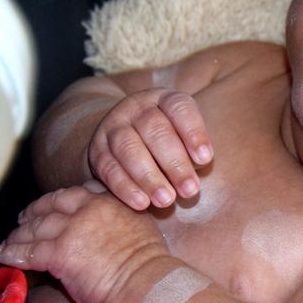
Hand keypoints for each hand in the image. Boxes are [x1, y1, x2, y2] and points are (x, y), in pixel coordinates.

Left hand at [0, 185, 168, 302]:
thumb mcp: (142, 225)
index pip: (81, 191)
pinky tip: (6, 255)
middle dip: (37, 208)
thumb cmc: (148, 262)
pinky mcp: (59, 252)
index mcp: (112, 201)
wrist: (143, 281)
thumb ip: (124, 217)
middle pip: (54, 202)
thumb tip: (114, 225)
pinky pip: (29, 251)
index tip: (60, 204)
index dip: (66, 197)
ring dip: (21, 233)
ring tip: (12, 239)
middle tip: (27, 216)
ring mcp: (73, 229)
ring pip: (38, 226)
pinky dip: (13, 253)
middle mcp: (91, 209)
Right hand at [88, 88, 212, 209]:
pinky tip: (142, 203)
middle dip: (175, 163)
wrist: (124, 139)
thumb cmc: (169, 142)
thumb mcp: (184, 137)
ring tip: (167, 200)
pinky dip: (125, 187)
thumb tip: (198, 176)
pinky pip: (109, 167)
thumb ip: (193, 152)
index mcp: (164, 99)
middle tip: (190, 190)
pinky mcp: (97, 149)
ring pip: (129, 148)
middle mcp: (137, 108)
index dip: (193, 132)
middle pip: (155, 130)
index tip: (206, 159)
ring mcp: (113, 126)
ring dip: (149, 177)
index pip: (179, 108)